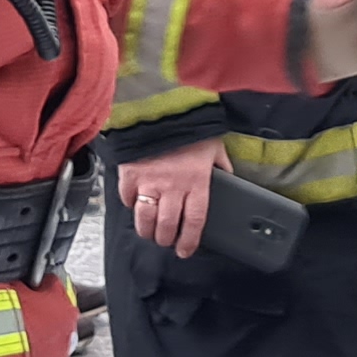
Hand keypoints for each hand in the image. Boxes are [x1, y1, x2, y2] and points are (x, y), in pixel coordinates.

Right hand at [115, 136, 223, 255]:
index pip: (195, 221)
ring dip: (147, 230)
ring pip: (145, 218)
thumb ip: (221, 166)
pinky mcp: (129, 173)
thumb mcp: (214, 146)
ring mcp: (149, 181)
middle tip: (166, 241)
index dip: (189, 241)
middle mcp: (173, 186)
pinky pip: (127, 198)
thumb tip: (228, 178)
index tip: (185, 250)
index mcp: (197, 182)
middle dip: (166, 239)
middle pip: (167, 225)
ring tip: (149, 232)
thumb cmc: (190, 125)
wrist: (160, 105)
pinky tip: (134, 204)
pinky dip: (130, 204)